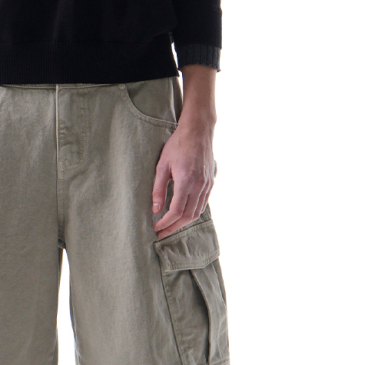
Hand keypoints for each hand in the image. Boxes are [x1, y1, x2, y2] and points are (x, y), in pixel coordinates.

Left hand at [152, 121, 214, 238]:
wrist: (198, 131)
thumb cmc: (177, 145)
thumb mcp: (162, 165)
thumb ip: (158, 188)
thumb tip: (155, 209)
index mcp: (186, 181)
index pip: (176, 211)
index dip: (166, 223)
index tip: (156, 228)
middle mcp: (199, 186)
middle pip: (187, 216)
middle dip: (174, 227)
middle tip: (161, 233)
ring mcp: (207, 185)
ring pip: (197, 212)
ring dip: (184, 222)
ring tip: (171, 226)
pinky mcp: (210, 183)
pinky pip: (203, 204)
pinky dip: (193, 213)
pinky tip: (183, 214)